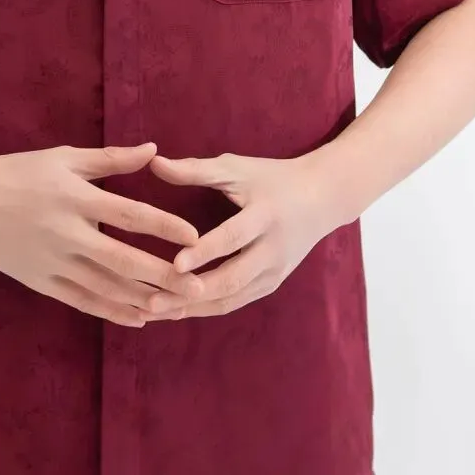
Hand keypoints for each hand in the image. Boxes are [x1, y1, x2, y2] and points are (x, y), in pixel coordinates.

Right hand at [0, 141, 204, 326]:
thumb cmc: (20, 171)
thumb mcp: (64, 158)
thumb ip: (111, 159)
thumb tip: (154, 150)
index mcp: (76, 198)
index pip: (129, 214)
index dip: (164, 227)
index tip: (195, 238)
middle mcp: (67, 233)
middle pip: (124, 260)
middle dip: (165, 275)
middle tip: (201, 287)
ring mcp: (52, 262)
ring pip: (106, 288)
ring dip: (144, 299)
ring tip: (178, 308)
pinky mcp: (40, 282)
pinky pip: (83, 302)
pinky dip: (112, 312)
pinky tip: (140, 318)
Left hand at [141, 148, 346, 318]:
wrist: (321, 198)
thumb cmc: (272, 178)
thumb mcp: (238, 168)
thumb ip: (196, 169)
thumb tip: (154, 163)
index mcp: (266, 216)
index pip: (233, 238)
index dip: (205, 252)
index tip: (175, 264)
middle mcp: (273, 250)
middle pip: (232, 279)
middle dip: (191, 292)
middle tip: (152, 301)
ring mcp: (274, 273)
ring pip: (231, 299)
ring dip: (192, 307)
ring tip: (154, 311)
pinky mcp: (270, 285)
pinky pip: (234, 303)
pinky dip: (204, 309)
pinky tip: (175, 310)